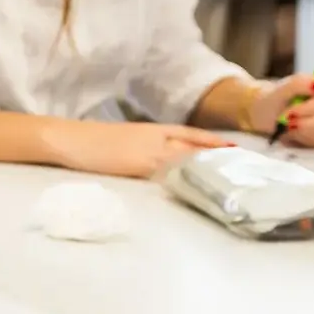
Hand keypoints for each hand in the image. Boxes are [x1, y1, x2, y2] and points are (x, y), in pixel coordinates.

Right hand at [41, 119, 231, 178]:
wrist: (70, 139)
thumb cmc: (93, 142)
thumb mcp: (125, 140)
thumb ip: (146, 148)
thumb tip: (162, 160)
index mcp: (152, 130)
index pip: (190, 133)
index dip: (212, 141)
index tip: (234, 147)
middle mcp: (155, 138)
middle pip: (194, 145)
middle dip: (217, 154)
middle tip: (243, 163)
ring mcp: (148, 152)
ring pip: (186, 157)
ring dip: (207, 166)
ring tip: (230, 175)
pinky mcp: (139, 165)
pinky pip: (168, 171)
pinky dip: (184, 176)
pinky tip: (197, 184)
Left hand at [246, 75, 313, 147]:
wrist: (262, 115)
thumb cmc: (271, 99)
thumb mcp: (279, 89)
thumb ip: (298, 83)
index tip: (292, 112)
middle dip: (307, 121)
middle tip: (286, 120)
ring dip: (303, 131)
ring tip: (287, 126)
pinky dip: (303, 139)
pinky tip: (292, 133)